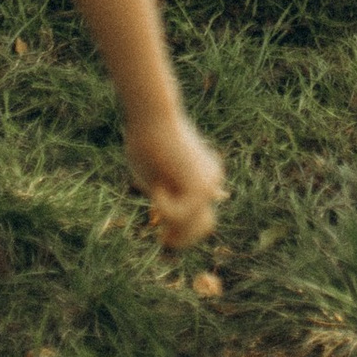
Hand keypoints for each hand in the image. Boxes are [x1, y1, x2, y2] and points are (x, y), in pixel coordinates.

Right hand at [125, 108, 224, 250]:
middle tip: (164, 238)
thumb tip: (164, 223)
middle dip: (183, 237)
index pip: (201, 217)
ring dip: (169, 220)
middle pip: (204, 227)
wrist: (153, 117)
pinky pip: (179, 216)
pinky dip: (163, 206)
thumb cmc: (145, 141)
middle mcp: (210, 182)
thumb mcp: (152, 175)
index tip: (162, 232)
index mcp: (201, 176)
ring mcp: (208, 186)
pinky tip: (158, 184)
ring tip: (156, 192)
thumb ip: (162, 196)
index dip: (181, 229)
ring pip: (191, 225)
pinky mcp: (200, 188)